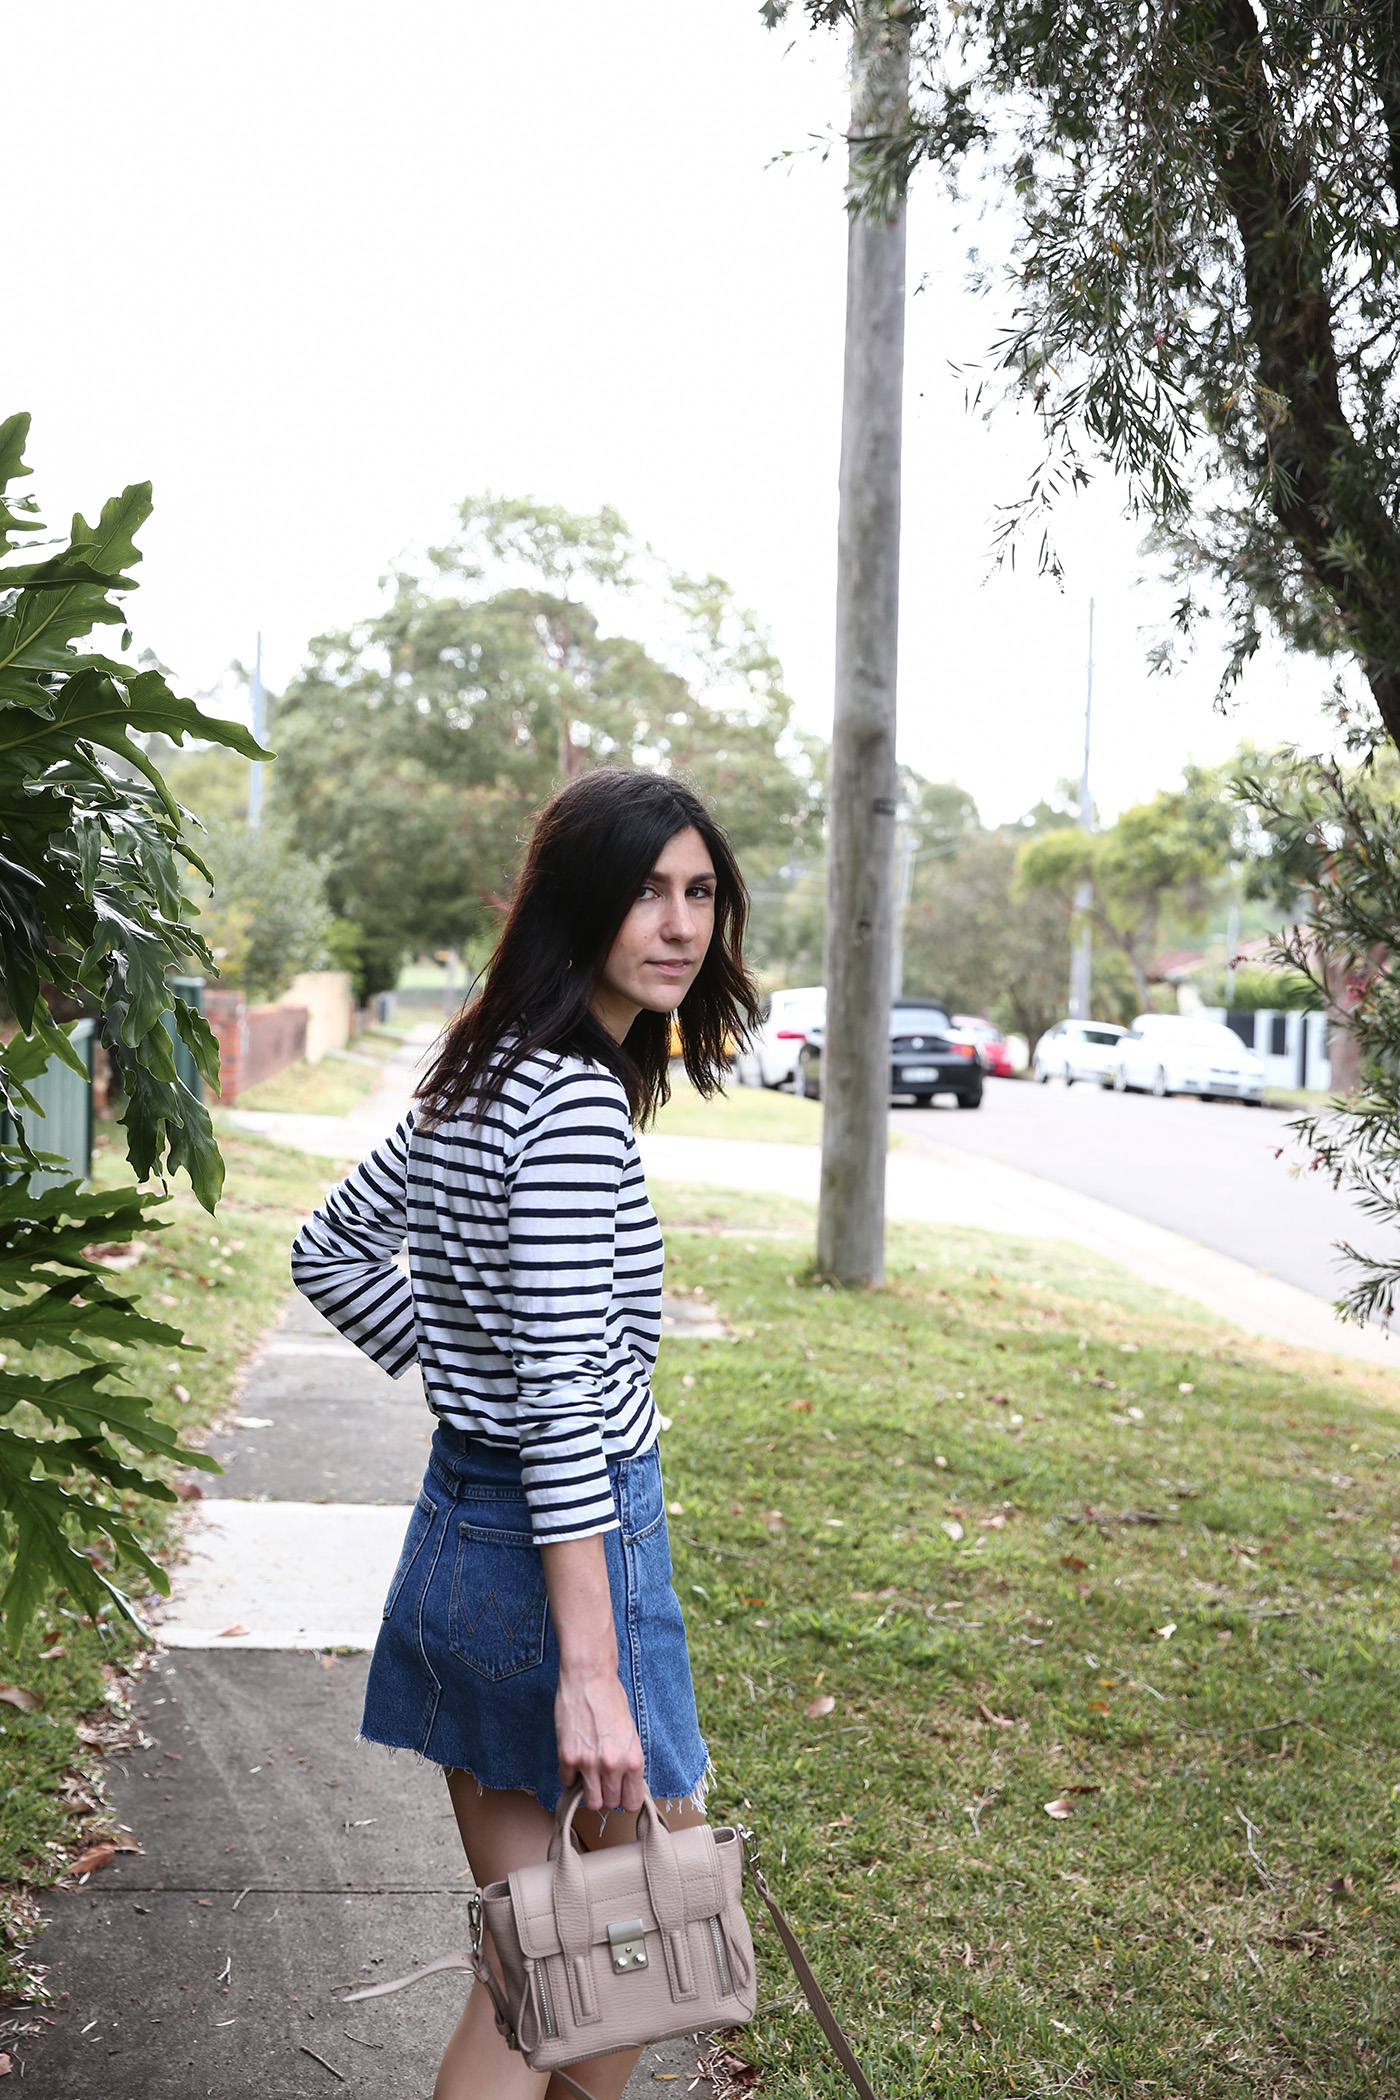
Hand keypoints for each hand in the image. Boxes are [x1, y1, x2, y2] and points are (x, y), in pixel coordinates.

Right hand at [555, 1665, 644, 1813]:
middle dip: (605, 1793)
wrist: (590, 1678)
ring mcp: (589, 1763)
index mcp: (633, 1760)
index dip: (623, 1799)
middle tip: (601, 1777)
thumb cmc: (612, 1700)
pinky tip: (574, 1758)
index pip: (631, 1803)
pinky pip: (567, 1782)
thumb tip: (623, 1784)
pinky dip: (569, 1774)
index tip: (618, 1792)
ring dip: (587, 1790)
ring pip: (589, 1802)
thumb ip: (628, 1762)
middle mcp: (613, 1766)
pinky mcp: (567, 1757)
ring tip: (587, 1772)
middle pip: (608, 1804)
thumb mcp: (630, 1734)